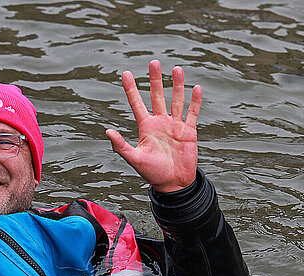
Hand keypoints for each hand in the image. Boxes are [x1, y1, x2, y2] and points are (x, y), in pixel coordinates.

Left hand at [106, 60, 201, 192]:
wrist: (174, 185)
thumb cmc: (152, 174)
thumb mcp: (134, 159)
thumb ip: (121, 146)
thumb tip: (107, 131)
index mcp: (146, 127)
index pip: (136, 103)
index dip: (131, 89)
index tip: (125, 73)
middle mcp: (160, 123)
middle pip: (157, 96)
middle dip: (155, 79)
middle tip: (153, 62)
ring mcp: (175, 126)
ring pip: (176, 100)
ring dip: (177, 85)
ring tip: (177, 69)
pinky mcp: (189, 132)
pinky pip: (192, 113)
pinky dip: (195, 101)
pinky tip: (196, 88)